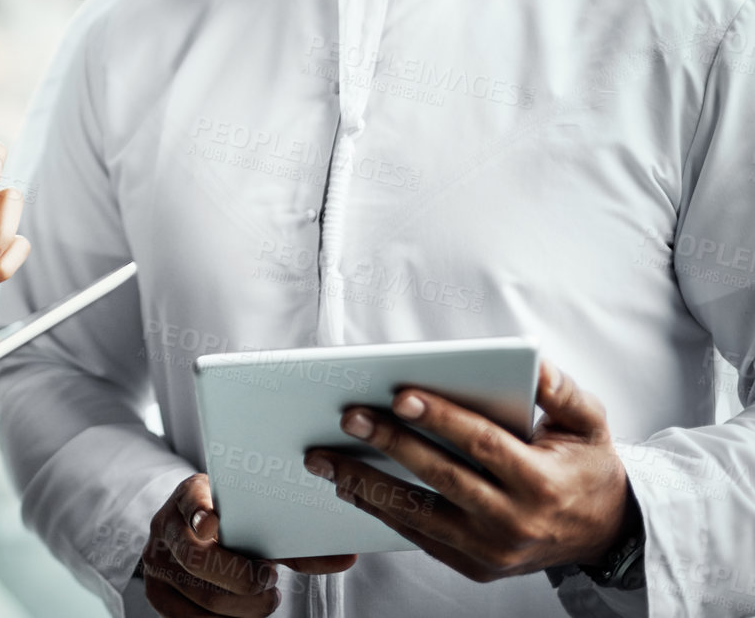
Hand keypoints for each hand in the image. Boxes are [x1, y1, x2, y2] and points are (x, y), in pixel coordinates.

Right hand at [143, 473, 356, 615]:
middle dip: (241, 579)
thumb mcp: (256, 522)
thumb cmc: (235, 526)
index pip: (190, 500)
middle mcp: (165, 525)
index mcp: (189, 495)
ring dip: (242, 606)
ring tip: (265, 598)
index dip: (199, 512)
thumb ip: (294, 540)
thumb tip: (347, 558)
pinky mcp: (157, 592)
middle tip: (270, 580)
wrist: (194, 534)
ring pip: (200, 596)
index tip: (214, 524)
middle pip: (198, 560)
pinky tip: (245, 613)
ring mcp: (157, 560)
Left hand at [303, 359, 634, 581]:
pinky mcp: (474, 567)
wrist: (603, 534)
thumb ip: (559, 390)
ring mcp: (491, 551)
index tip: (400, 396)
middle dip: (390, 445)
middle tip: (348, 418)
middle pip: (441, 479)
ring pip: (418, 515)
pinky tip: (348, 487)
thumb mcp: (589, 424)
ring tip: (324, 459)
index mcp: (543, 482)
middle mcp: (515, 522)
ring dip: (365, 485)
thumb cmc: (586, 467)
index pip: (483, 445)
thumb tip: (529, 360)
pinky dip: (379, 511)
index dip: (441, 419)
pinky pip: (418, 537)